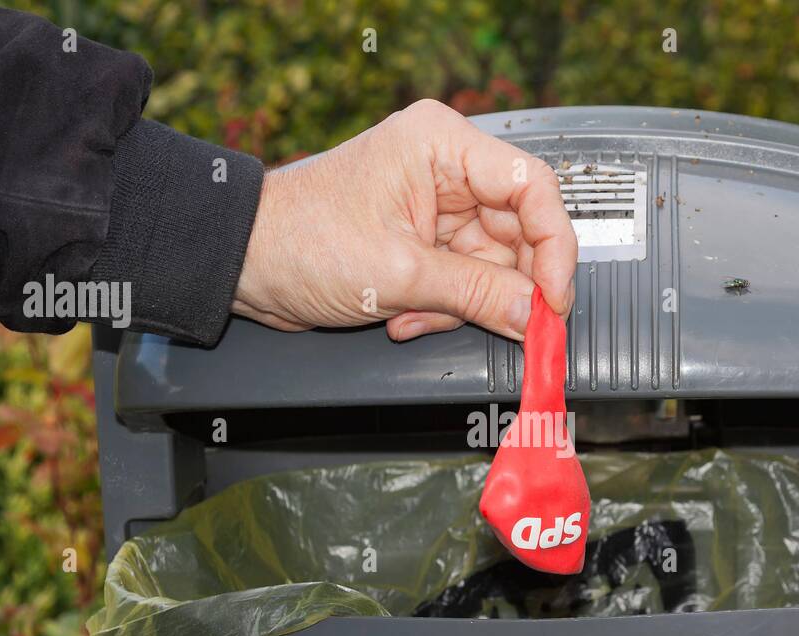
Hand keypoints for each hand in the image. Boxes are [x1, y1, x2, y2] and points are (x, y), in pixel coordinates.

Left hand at [230, 99, 577, 341]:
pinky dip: (443, 309)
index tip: (553, 299)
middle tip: (508, 327)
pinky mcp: (425, 243)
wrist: (243, 263)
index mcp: (442, 145)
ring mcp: (437, 207)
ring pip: (493, 266)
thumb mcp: (397, 274)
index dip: (555, 246)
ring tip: (415, 314)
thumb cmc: (297, 240)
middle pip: (519, 232)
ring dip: (462, 305)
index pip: (533, 186)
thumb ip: (477, 295)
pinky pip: (463, 283)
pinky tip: (405, 315)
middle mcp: (446, 169)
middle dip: (502, 287)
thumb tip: (534, 315)